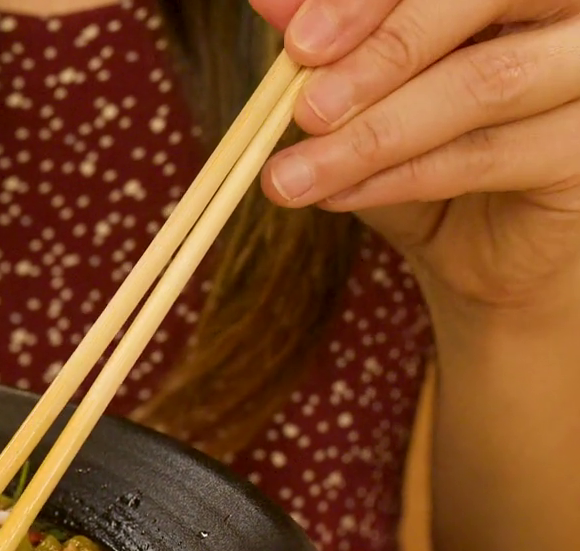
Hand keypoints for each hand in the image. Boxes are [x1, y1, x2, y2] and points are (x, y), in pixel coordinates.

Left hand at [253, 0, 579, 312]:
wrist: (489, 254)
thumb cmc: (432, 153)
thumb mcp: (370, 92)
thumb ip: (333, 41)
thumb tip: (272, 2)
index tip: (300, 43)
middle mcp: (570, 14)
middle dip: (383, 52)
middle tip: (305, 108)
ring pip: (483, 83)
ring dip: (374, 134)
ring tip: (295, 174)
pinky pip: (487, 154)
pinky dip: (400, 176)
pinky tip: (340, 195)